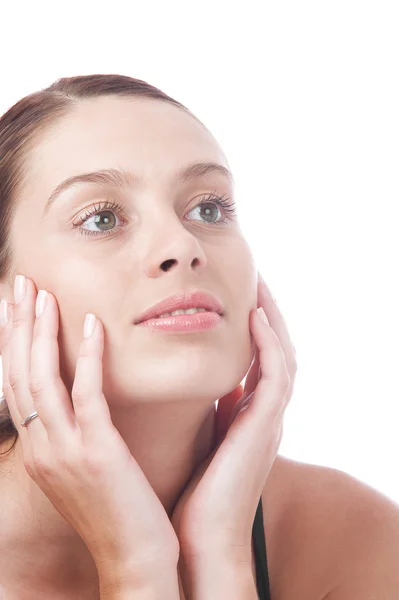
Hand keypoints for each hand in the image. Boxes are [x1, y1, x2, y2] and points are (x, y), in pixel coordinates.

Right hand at [0, 276, 178, 588]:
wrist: (135, 560)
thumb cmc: (117, 510)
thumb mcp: (84, 467)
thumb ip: (76, 431)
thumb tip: (81, 399)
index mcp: (37, 448)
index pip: (17, 382)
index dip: (15, 340)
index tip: (19, 304)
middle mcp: (41, 446)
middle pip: (19, 373)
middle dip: (18, 325)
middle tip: (21, 283)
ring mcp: (64, 450)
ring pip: (41, 379)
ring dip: (41, 332)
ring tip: (43, 293)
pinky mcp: (96, 452)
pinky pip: (86, 395)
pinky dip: (86, 356)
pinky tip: (92, 325)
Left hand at [171, 272, 297, 569]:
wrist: (202, 542)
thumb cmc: (195, 495)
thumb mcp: (202, 441)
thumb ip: (209, 413)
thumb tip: (201, 384)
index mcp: (249, 417)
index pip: (260, 360)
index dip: (255, 327)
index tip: (240, 296)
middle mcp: (265, 415)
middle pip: (278, 351)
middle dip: (269, 314)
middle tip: (256, 279)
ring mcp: (270, 422)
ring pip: (283, 356)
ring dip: (273, 319)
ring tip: (259, 286)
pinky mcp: (264, 429)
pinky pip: (274, 376)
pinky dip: (268, 344)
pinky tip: (254, 318)